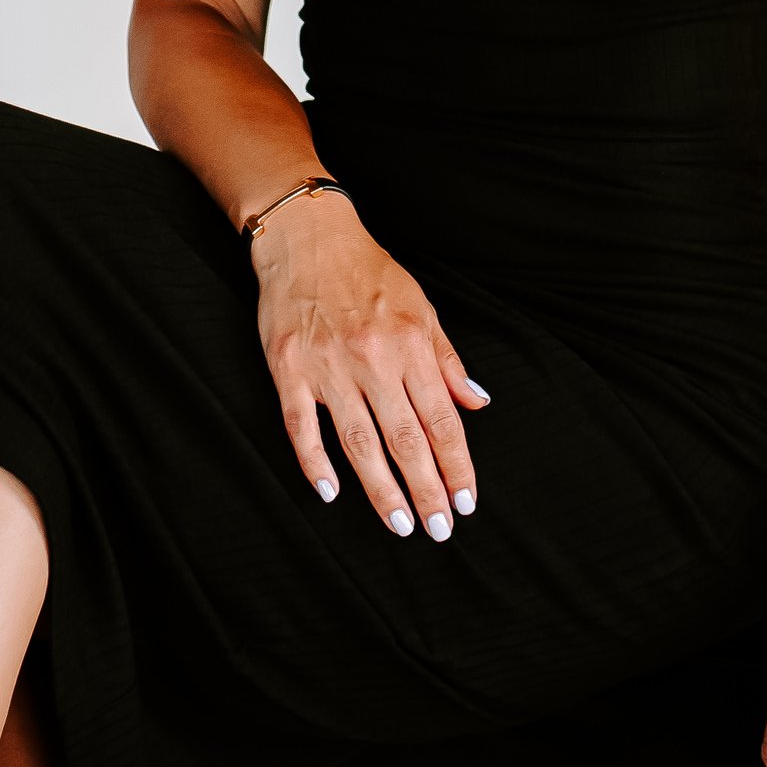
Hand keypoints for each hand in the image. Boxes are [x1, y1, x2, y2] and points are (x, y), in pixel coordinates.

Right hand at [251, 192, 487, 540]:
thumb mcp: (421, 307)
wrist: (308, 237)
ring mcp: (328, 367)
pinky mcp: (289, 370)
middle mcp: (373, 360)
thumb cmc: (369, 273)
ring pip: (358, 442)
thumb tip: (477, 403)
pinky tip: (330, 492)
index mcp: (410, 346)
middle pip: (405, 439)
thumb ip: (447, 360)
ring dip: (380, 488)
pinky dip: (315, 461)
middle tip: (438, 530)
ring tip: (398, 524)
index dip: (456, 465)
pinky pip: (302, 425)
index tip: (466, 502)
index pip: (442, 420)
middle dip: (426, 489)